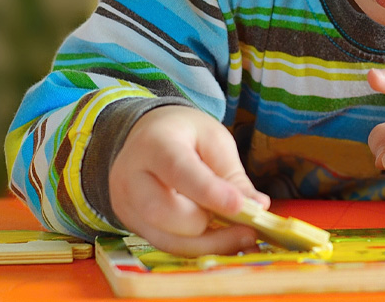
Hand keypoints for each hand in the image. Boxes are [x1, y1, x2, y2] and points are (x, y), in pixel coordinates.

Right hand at [109, 105, 269, 256]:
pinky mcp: (133, 226)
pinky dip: (200, 248)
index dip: (210, 193)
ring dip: (209, 244)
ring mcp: (127, 205)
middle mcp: (131, 177)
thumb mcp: (214, 140)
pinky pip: (167, 246)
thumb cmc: (186, 135)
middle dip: (207, 224)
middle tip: (245, 223)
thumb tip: (257, 207)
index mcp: (154, 144)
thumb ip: (233, 175)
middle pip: (163, 212)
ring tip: (243, 237)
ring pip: (165, 239)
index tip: (243, 207)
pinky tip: (225, 242)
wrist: (149, 136)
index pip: (178, 171)